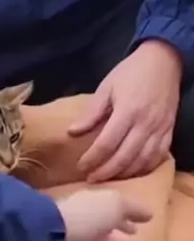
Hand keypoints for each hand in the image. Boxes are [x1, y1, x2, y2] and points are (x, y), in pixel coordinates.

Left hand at [69, 40, 181, 181]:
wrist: (164, 60)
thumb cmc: (131, 72)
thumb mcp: (107, 87)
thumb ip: (91, 112)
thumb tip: (72, 132)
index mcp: (128, 111)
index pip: (107, 144)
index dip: (92, 159)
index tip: (81, 167)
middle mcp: (146, 124)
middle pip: (124, 158)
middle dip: (105, 172)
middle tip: (91, 179)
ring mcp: (160, 130)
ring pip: (142, 162)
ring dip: (123, 174)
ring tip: (108, 178)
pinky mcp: (169, 132)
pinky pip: (158, 158)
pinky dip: (144, 168)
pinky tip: (131, 172)